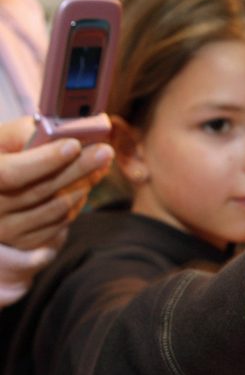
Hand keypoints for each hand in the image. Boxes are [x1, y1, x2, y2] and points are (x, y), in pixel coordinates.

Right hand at [0, 117, 113, 249]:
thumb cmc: (0, 156)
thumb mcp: (4, 139)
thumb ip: (30, 133)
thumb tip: (69, 131)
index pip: (11, 173)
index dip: (44, 160)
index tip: (74, 145)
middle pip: (42, 190)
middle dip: (79, 169)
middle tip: (105, 151)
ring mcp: (6, 230)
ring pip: (56, 208)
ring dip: (83, 185)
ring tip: (100, 166)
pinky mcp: (24, 242)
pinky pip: (60, 223)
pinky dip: (77, 202)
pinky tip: (85, 185)